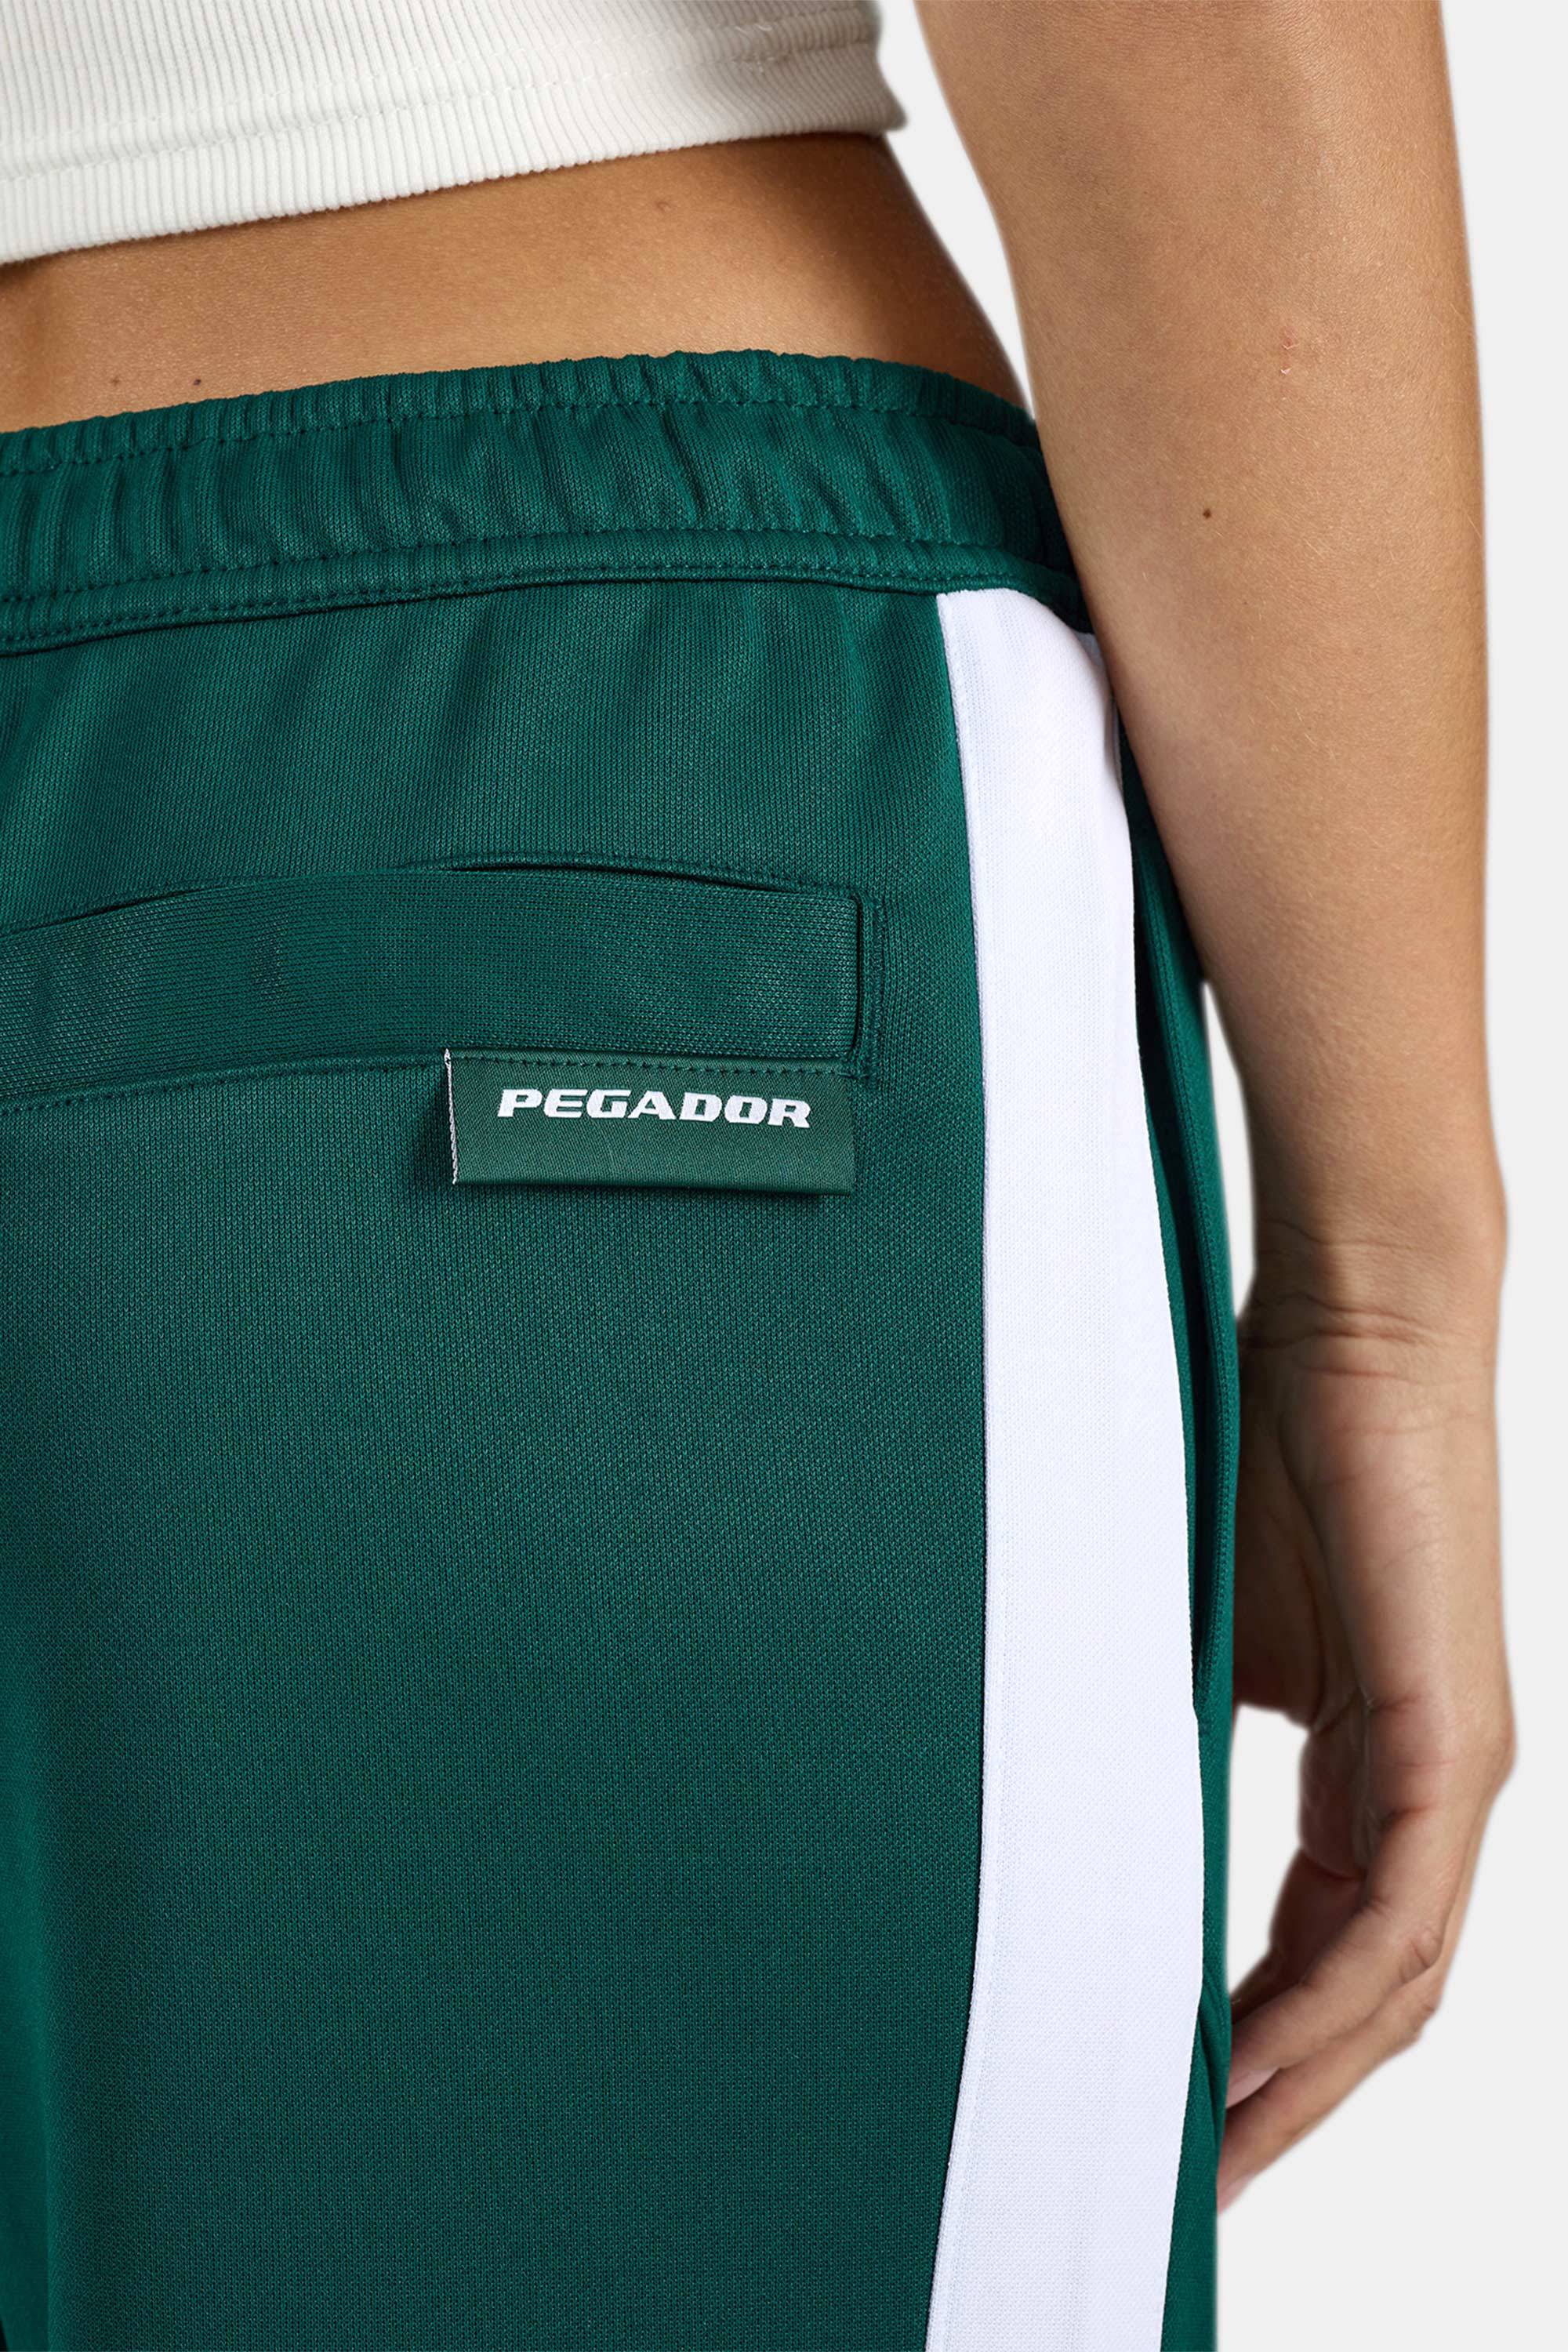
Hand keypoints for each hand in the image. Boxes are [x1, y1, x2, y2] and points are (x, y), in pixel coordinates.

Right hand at [1219, 1226, 1512, 2209]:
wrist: (1356, 1322)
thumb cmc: (1271, 1443)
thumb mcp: (1197, 1626)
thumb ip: (1166, 1725)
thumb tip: (1071, 1798)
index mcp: (1374, 1769)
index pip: (1323, 1949)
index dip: (1257, 2047)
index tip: (1173, 2110)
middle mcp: (1430, 1789)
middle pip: (1366, 1999)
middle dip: (1280, 2104)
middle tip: (1188, 2183)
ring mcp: (1450, 1768)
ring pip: (1389, 1981)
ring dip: (1299, 2082)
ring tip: (1208, 2155)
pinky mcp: (1448, 1737)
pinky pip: (1394, 1913)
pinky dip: (1323, 1999)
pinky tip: (1251, 2059)